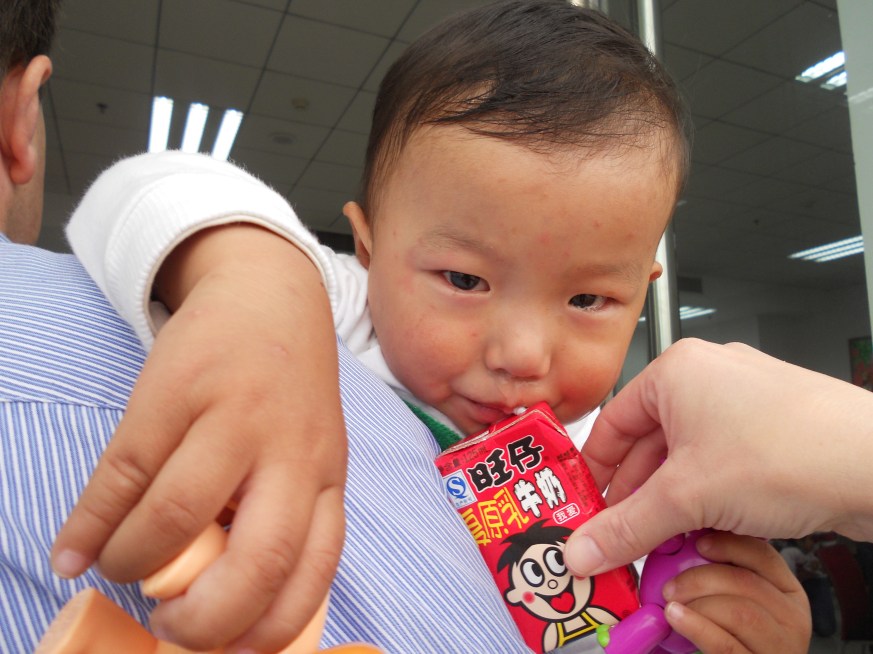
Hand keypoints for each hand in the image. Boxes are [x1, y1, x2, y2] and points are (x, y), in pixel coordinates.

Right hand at [51, 225, 346, 652]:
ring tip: (119, 570)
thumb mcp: (309, 450)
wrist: (269, 294)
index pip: (315, 568)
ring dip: (134, 565)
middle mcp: (289, 450)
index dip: (272, 626)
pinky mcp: (176, 391)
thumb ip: (287, 513)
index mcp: (326, 474)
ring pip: (178, 515)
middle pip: (261, 557)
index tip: (233, 650)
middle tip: (170, 628)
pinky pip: (124, 473)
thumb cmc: (288, 391)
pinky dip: (90, 524)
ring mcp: (233, 417)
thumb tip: (236, 603)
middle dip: (209, 618)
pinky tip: (74, 554)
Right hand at [564, 338, 872, 576]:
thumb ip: (626, 527)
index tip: (584, 510)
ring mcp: (744, 402)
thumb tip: (583, 549)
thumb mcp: (688, 497)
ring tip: (660, 542)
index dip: (594, 474)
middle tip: (617, 538)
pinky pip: (720, 463)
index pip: (611, 424)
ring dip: (670, 504)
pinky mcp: (773, 428)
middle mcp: (708, 377)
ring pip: (686, 458)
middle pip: (648, 445)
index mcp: (675, 371)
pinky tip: (703, 530)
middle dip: (634, 498)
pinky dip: (706, 497)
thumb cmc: (791, 449)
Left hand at [662, 532, 809, 652]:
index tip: (699, 544)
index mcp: (789, 592)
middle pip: (747, 583)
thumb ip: (728, 576)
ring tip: (671, 604)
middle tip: (671, 585)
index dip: (729, 545)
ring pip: (739, 613)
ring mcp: (780, 647)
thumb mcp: (743, 600)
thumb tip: (690, 540)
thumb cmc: (736, 633)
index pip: (764, 556)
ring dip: (698, 603)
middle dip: (702, 578)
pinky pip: (724, 644)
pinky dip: (695, 626)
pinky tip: (675, 617)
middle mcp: (793, 619)